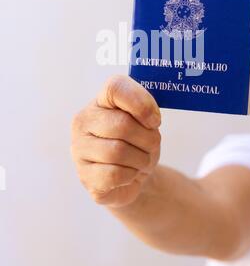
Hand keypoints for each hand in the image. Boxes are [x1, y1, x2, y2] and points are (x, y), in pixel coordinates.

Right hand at [71, 75, 160, 207]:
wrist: (131, 177)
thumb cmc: (138, 143)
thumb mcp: (145, 122)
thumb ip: (145, 112)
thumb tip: (151, 119)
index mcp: (100, 101)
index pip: (115, 87)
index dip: (141, 102)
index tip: (155, 120)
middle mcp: (84, 121)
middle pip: (122, 124)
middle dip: (147, 138)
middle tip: (152, 145)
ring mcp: (80, 148)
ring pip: (118, 151)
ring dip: (141, 159)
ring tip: (142, 160)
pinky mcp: (84, 175)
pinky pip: (114, 174)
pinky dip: (130, 175)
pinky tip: (129, 174)